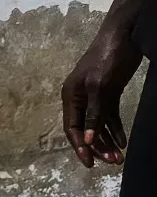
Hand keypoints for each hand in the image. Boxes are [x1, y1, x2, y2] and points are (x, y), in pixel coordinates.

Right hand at [62, 26, 142, 166]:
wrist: (125, 33)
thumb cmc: (107, 56)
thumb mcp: (99, 86)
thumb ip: (94, 113)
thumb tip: (88, 140)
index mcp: (71, 97)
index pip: (73, 129)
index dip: (80, 147)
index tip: (90, 163)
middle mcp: (80, 100)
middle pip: (87, 131)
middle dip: (98, 147)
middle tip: (111, 161)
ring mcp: (95, 97)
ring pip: (99, 126)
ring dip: (108, 142)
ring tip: (119, 156)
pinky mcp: (109, 94)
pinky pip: (110, 117)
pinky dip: (116, 130)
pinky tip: (122, 142)